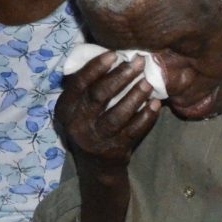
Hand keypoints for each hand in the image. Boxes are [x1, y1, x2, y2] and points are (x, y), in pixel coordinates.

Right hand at [55, 50, 161, 167]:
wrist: (95, 167)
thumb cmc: (89, 125)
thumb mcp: (77, 108)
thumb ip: (86, 87)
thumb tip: (107, 54)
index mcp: (65, 110)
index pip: (79, 84)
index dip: (96, 67)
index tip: (114, 54)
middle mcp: (77, 125)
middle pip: (100, 96)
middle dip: (121, 76)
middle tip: (138, 62)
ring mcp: (96, 139)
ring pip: (118, 114)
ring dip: (136, 95)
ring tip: (148, 81)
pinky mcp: (115, 150)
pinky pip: (134, 130)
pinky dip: (146, 116)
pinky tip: (155, 104)